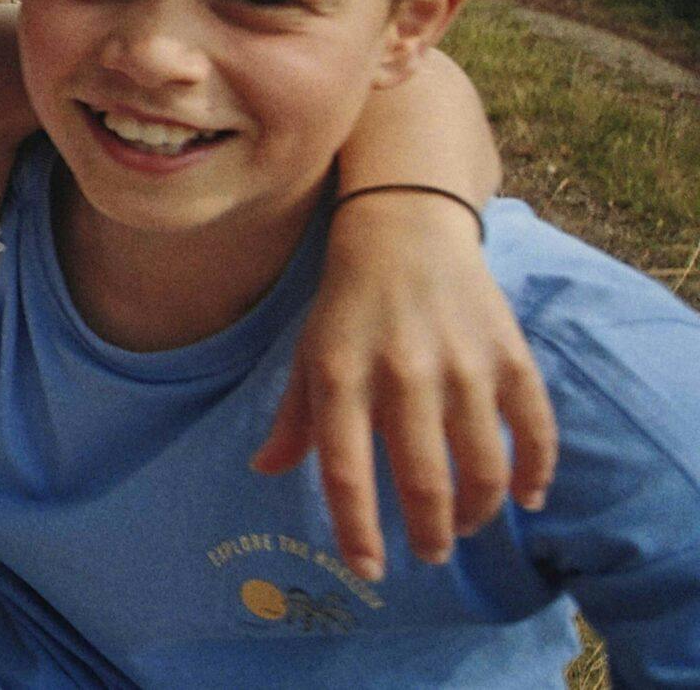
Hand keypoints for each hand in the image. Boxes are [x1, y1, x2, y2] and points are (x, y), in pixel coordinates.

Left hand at [253, 193, 556, 581]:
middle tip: (430, 552)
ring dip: (478, 511)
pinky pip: (534, 428)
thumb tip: (264, 471)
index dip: (357, 531)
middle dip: (429, 533)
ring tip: (465, 526)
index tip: (370, 570)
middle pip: (423, 480)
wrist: (404, 230)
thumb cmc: (347, 306)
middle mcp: (402, 374)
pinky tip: (527, 498)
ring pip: (483, 466)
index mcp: (340, 377)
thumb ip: (294, 419)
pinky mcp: (508, 354)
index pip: (346, 473)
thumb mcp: (308, 355)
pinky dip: (536, 472)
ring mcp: (461, 364)